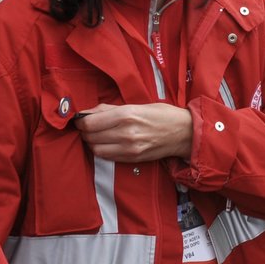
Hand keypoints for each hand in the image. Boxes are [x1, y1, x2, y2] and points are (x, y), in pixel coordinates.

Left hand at [75, 102, 192, 161]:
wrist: (184, 133)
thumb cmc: (162, 114)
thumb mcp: (137, 105)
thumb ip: (111, 109)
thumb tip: (88, 112)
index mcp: (126, 115)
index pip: (90, 123)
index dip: (80, 122)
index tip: (80, 119)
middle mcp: (126, 133)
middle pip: (90, 137)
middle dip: (85, 132)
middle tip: (88, 127)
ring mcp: (129, 148)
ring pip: (96, 149)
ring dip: (92, 143)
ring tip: (97, 136)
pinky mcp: (132, 159)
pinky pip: (107, 157)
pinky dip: (102, 150)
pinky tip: (107, 144)